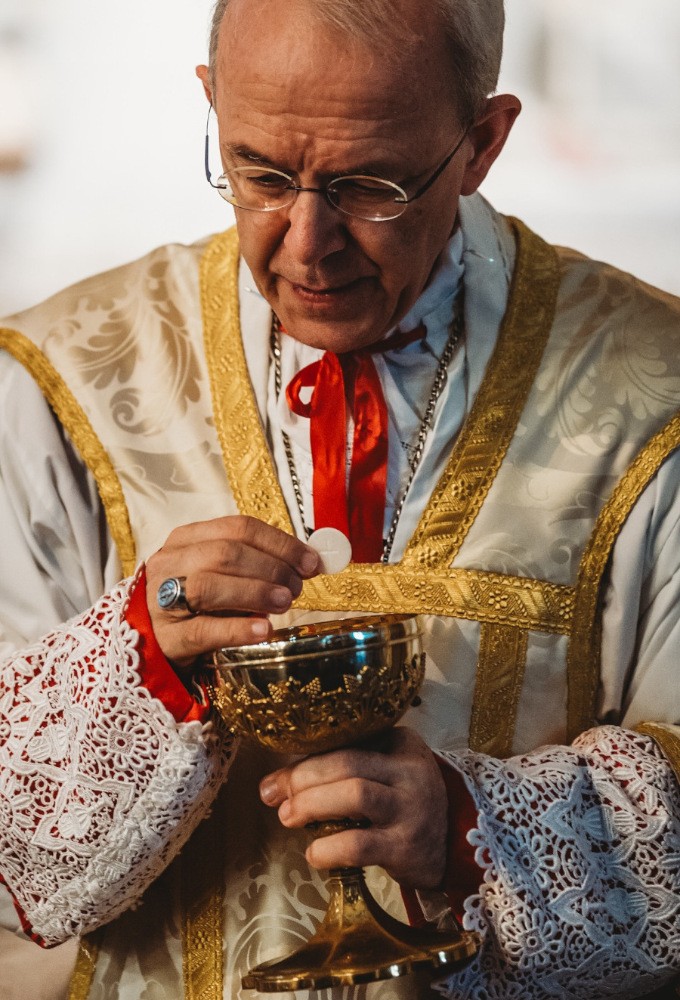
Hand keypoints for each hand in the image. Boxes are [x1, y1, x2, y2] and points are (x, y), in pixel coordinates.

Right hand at [145, 515, 318, 667]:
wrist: (150, 643)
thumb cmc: (196, 604)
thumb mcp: (221, 575)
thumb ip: (258, 564)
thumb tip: (311, 562)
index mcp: (186, 538)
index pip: (238, 528)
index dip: (280, 543)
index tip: (311, 562)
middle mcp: (170, 563)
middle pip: (226, 553)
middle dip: (271, 568)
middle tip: (298, 587)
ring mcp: (162, 599)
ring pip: (210, 586)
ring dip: (256, 592)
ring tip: (285, 603)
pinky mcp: (167, 637)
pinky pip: (204, 629)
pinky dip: (238, 629)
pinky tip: (263, 630)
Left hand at [259, 727, 447, 889]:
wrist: (455, 843)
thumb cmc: (407, 801)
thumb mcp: (390, 769)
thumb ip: (350, 762)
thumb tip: (285, 776)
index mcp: (402, 743)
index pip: (348, 741)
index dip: (305, 757)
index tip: (275, 776)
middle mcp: (409, 771)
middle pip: (347, 763)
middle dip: (302, 778)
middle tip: (273, 794)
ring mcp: (410, 809)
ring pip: (356, 794)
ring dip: (312, 804)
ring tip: (287, 817)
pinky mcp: (405, 848)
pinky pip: (361, 844)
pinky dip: (330, 848)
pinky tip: (314, 853)